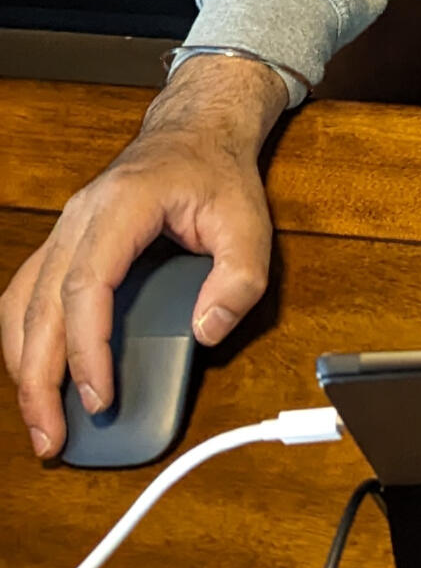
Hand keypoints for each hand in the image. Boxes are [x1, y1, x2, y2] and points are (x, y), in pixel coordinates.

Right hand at [0, 56, 281, 458]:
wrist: (195, 131)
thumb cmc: (217, 174)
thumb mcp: (249, 223)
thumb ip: (239, 280)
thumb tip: (206, 331)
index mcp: (122, 207)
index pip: (87, 284)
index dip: (86, 347)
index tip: (97, 396)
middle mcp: (79, 218)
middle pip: (40, 305)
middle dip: (39, 378)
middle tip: (51, 436)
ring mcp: (65, 230)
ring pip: (22, 304)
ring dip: (23, 366)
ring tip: (39, 421)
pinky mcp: (64, 245)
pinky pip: (28, 296)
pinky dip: (25, 341)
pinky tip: (35, 376)